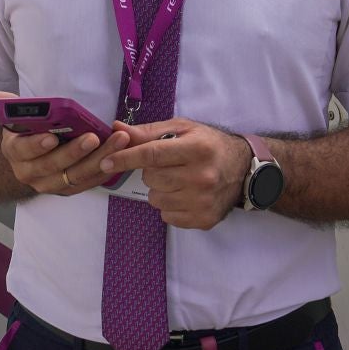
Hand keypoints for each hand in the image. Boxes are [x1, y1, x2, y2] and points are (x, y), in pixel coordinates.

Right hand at [0, 90, 130, 195]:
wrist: (32, 155)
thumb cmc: (28, 130)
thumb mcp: (16, 116)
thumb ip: (9, 106)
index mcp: (15, 152)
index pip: (24, 150)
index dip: (37, 145)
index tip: (51, 137)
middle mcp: (29, 173)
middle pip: (53, 166)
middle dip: (74, 152)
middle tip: (92, 137)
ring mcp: (49, 184)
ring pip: (75, 177)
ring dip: (98, 160)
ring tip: (117, 142)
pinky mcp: (67, 189)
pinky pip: (87, 183)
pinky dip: (104, 170)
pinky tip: (118, 156)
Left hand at [97, 119, 249, 229]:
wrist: (243, 170)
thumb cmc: (209, 145)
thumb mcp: (183, 130)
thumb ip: (148, 131)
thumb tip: (116, 129)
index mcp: (197, 149)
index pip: (151, 154)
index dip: (125, 158)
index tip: (105, 162)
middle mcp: (202, 177)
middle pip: (151, 178)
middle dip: (151, 171)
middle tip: (169, 165)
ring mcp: (203, 201)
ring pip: (156, 199)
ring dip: (160, 189)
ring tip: (178, 179)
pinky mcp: (203, 219)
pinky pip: (167, 216)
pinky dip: (170, 205)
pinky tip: (185, 194)